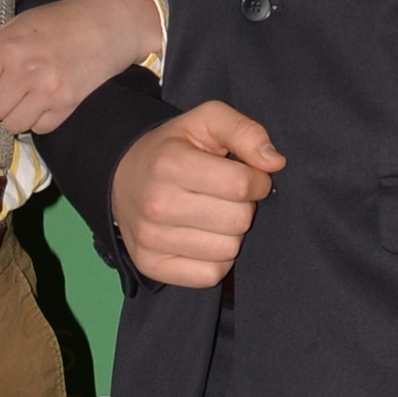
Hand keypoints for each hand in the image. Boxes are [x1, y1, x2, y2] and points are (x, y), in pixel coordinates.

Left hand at [0, 0, 163, 135]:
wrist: (106, 25)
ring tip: (29, 94)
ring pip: (12, 125)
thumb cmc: (56, 23)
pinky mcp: (68, 106)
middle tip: (12, 86)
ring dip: (16, 114)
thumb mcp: (12, 28)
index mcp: (7, 47)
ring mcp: (48, 91)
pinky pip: (39, 129)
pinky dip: (39, 119)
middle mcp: (25, 71)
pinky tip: (47, 99)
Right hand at [111, 100, 284, 286]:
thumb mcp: (206, 121)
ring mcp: (151, 239)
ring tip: (212, 216)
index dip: (257, 181)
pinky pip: (211, 275)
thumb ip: (244, 130)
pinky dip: (216, 260)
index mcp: (170, 164)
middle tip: (224, 197)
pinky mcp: (152, 266)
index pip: (241, 185)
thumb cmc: (173, 149)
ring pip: (228, 250)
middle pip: (238, 220)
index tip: (246, 176)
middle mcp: (156, 204)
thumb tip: (275, 162)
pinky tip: (203, 239)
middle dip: (243, 207)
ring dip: (230, 234)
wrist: (122, 178)